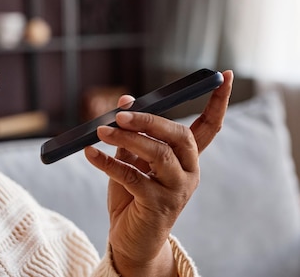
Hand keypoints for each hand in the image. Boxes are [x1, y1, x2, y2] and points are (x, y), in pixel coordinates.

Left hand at [84, 70, 233, 276]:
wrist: (130, 239)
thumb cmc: (132, 195)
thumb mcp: (131, 159)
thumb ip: (131, 132)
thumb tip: (124, 99)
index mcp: (187, 157)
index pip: (209, 126)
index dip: (218, 101)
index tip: (225, 75)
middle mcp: (189, 172)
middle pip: (178, 136)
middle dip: (150, 120)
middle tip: (120, 114)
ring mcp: (177, 190)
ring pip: (158, 155)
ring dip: (127, 139)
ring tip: (100, 130)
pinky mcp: (158, 206)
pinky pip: (132, 177)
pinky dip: (108, 162)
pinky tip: (90, 154)